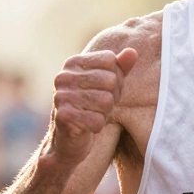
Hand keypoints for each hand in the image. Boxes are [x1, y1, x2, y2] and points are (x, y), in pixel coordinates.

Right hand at [47, 48, 138, 163]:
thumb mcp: (107, 85)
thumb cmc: (90, 108)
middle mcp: (63, 76)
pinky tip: (87, 127)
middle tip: (100, 107)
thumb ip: (120, 67)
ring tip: (92, 115)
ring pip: (106, 101)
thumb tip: (132, 52)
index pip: (110, 60)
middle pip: (110, 80)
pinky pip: (97, 120)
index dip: (116, 78)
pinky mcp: (63, 116)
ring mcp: (61, 96)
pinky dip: (97, 126)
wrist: (68, 141)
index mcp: (73, 63)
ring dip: (105, 113)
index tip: (104, 90)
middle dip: (112, 97)